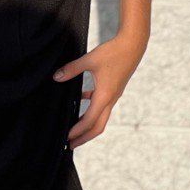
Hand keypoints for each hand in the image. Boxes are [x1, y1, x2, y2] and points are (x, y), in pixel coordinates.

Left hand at [52, 31, 147, 148]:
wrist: (133, 45)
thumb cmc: (113, 52)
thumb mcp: (89, 60)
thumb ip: (72, 69)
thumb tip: (56, 77)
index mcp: (105, 96)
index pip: (89, 120)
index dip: (77, 130)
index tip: (66, 137)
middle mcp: (110, 99)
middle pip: (97, 126)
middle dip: (84, 137)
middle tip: (70, 145)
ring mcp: (113, 95)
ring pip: (100, 117)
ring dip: (88, 124)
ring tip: (74, 128)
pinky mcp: (113, 88)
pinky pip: (101, 104)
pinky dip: (90, 107)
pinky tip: (80, 99)